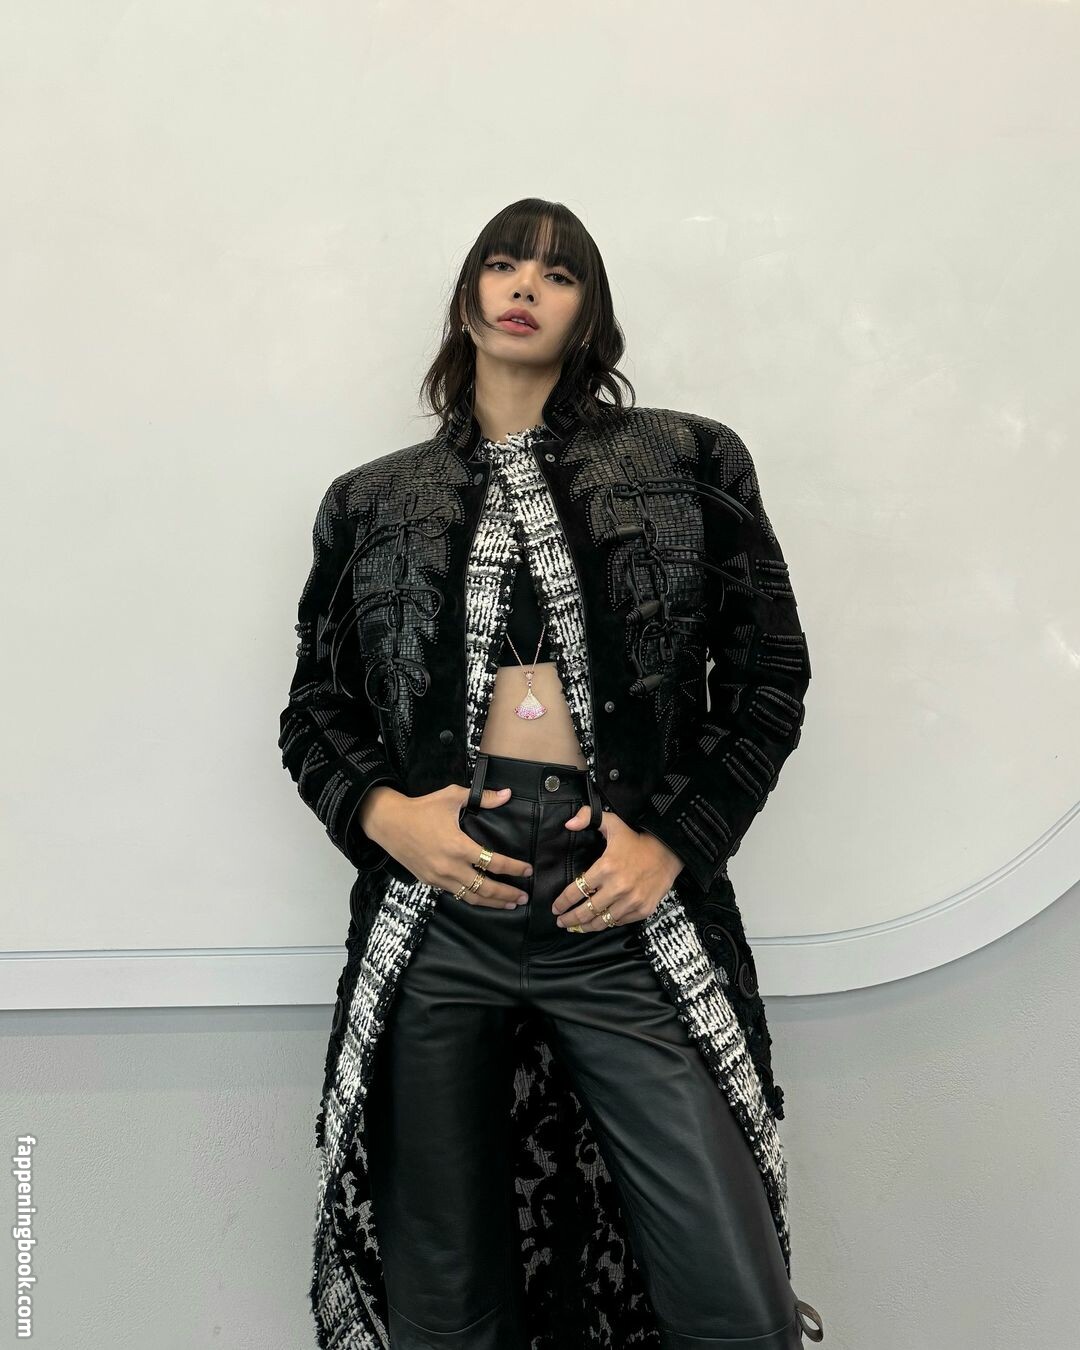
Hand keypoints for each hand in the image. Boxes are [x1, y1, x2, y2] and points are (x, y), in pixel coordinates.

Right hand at [360, 784, 534, 909]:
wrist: (388, 823)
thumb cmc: (421, 808)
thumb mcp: (452, 797)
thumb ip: (482, 797)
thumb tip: (507, 794)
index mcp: (459, 846)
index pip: (494, 863)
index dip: (514, 868)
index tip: (528, 870)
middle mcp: (450, 867)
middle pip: (486, 888)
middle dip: (508, 894)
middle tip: (524, 897)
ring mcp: (439, 878)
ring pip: (471, 897)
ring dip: (493, 903)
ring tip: (509, 904)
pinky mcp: (430, 882)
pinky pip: (456, 894)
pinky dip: (472, 898)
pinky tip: (483, 899)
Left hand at [551, 805, 684, 932]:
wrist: (669, 852)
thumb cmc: (636, 839)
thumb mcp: (613, 822)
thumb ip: (588, 817)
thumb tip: (568, 824)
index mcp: (606, 868)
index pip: (577, 891)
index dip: (563, 902)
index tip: (555, 908)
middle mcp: (617, 888)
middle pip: (586, 911)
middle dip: (569, 919)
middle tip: (560, 922)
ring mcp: (631, 901)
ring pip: (601, 921)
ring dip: (585, 926)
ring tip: (575, 928)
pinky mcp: (642, 910)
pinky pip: (618, 921)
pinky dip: (607, 923)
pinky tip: (598, 923)